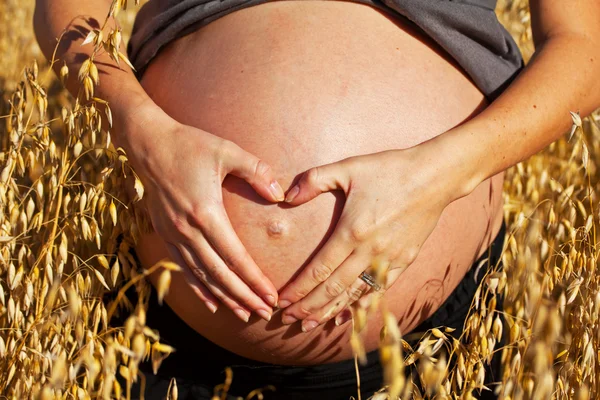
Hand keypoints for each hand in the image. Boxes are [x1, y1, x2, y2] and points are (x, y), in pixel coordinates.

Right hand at [129, 108, 282, 321]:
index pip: (235, 257)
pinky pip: (183, 268)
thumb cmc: (190, 145)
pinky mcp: (165, 234)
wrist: (148, 144)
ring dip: (223, 297)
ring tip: (243, 314)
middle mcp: (187, 230)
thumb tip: (280, 194)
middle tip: (264, 313)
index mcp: (205, 212)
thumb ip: (256, 171)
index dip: (254, 279)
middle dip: (243, 296)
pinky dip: (199, 288)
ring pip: (201, 276)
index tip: (270, 296)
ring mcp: (173, 234)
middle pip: (219, 274)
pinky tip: (212, 302)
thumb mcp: (227, 151)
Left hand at [277, 148, 458, 330]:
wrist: (434, 176)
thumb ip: (313, 180)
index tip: (283, 302)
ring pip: (355, 294)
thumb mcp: (348, 167)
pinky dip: (362, 305)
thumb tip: (285, 197)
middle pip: (333, 288)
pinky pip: (380, 290)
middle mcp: (369, 251)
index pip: (319, 269)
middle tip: (289, 320)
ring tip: (311, 325)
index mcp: (352, 231)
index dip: (299, 289)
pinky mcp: (404, 261)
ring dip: (331, 311)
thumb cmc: (389, 169)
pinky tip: (349, 316)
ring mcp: (389, 259)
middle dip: (309, 307)